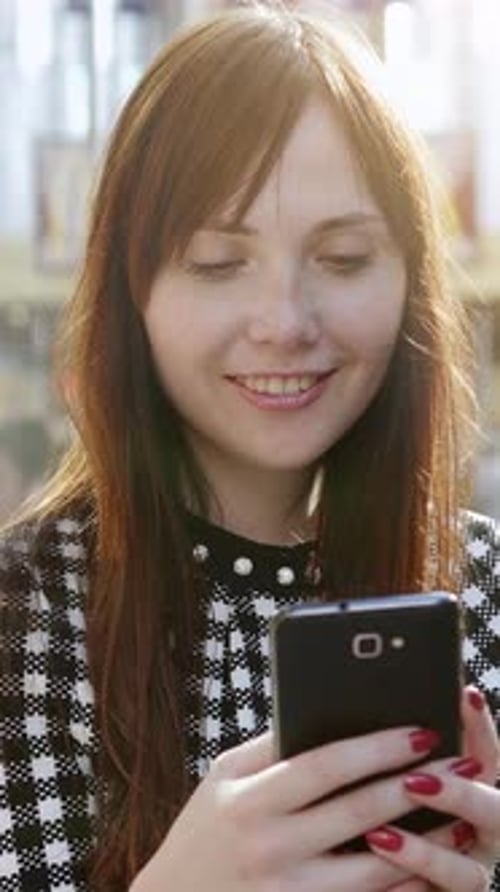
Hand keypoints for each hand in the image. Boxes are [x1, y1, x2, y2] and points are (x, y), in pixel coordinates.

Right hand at [131, 723, 443, 891]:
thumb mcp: (222, 778)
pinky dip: (403, 887)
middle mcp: (269, 849)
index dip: (377, 747)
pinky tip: (432, 867)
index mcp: (248, 802)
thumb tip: (329, 711)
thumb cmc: (201, 831)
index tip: (419, 730)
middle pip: (358, 813)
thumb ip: (272, 747)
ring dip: (426, 842)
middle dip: (415, 785)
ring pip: (374, 871)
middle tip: (459, 765)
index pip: (324, 766)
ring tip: (463, 816)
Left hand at [365, 687, 499, 890]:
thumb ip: (400, 756)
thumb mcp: (395, 776)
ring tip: (380, 835)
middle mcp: (481, 837)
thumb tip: (376, 710)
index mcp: (475, 797)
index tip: (465, 695)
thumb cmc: (379, 815)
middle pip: (494, 814)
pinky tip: (379, 862)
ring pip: (467, 874)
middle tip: (417, 781)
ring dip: (426, 854)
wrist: (366, 885)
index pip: (490, 757)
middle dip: (460, 795)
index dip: (482, 728)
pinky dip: (413, 885)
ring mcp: (466, 875)